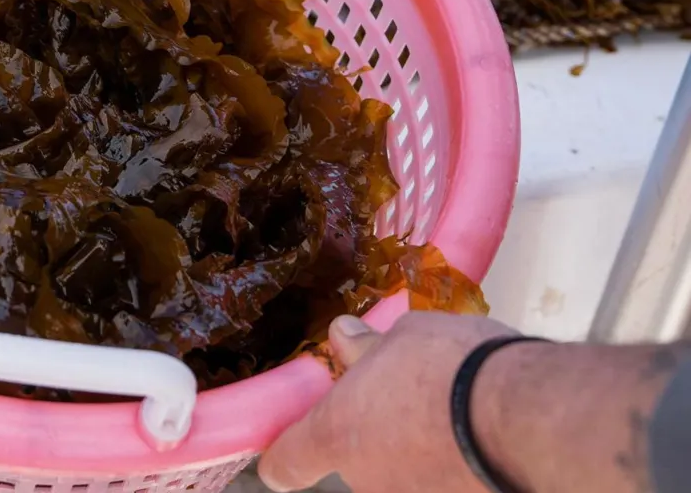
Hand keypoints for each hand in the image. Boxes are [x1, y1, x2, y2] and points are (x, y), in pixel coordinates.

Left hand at [257, 312, 518, 491]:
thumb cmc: (454, 367)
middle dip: (379, 434)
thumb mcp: (405, 336)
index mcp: (336, 433)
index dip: (287, 455)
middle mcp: (368, 481)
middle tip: (413, 397)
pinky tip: (485, 443)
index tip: (294, 446)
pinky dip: (459, 467)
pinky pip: (447, 482)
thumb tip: (343, 339)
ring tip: (460, 416)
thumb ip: (367, 349)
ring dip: (422, 452)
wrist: (529, 420)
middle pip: (357, 461)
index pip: (285, 464)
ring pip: (406, 474)